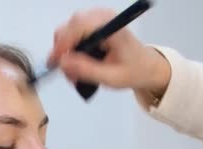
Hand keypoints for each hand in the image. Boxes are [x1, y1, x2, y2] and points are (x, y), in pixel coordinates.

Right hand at [48, 8, 170, 97]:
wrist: (147, 66)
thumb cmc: (133, 72)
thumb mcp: (111, 78)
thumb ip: (86, 70)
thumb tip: (62, 62)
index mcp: (112, 27)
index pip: (79, 26)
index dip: (63, 43)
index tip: (55, 63)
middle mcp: (103, 17)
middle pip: (70, 26)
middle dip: (63, 50)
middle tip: (67, 73)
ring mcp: (98, 18)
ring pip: (69, 29)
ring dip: (66, 51)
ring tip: (73, 72)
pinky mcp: (95, 23)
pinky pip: (74, 31)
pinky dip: (71, 48)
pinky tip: (77, 63)